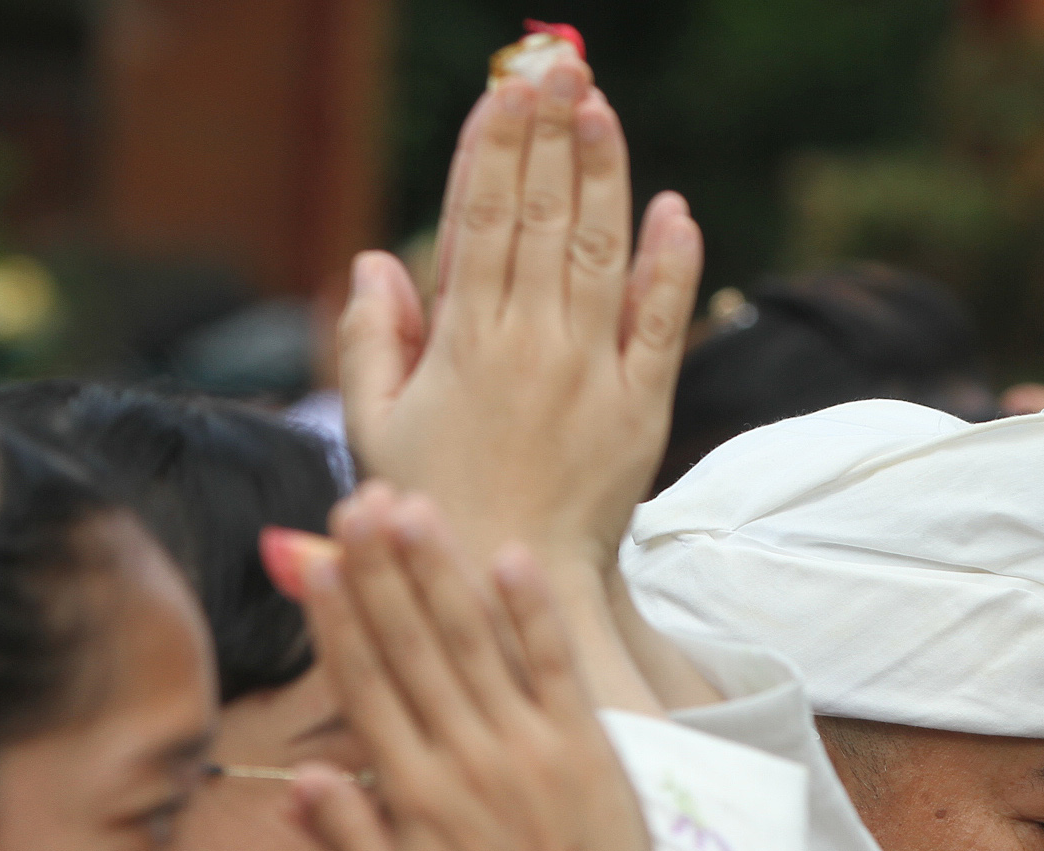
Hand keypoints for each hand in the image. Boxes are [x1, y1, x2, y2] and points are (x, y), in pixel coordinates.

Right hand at [287, 484, 670, 850]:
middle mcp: (465, 757)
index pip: (365, 685)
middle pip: (412, 646)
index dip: (338, 618)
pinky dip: (531, 612)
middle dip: (380, 570)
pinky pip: (555, 666)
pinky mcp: (585, 747)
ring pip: (474, 641)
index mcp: (414, 793)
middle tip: (358, 504)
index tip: (316, 560)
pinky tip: (508, 557)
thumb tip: (300, 778)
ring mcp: (528, 746)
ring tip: (411, 510)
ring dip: (439, 572)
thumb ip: (347, 836)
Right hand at [338, 59, 702, 574]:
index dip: (492, 147)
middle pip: (543, 216)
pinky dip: (671, 263)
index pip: (480, 220)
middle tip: (559, 66)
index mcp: (461, 345)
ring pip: (601, 250)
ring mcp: (591, 373)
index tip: (503, 89)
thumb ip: (371, 342)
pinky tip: (673, 209)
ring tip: (601, 108)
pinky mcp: (643, 407)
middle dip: (550, 134)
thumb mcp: (373, 431)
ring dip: (605, 172)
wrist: (512, 591)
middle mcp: (529, 346)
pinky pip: (661, 323)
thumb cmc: (433, 513)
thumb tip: (376, 261)